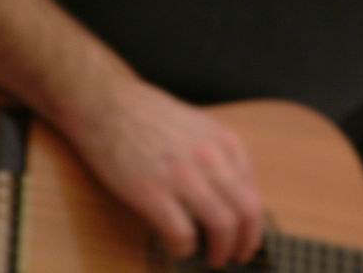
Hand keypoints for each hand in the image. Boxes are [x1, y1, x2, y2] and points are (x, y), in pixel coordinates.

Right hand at [68, 78, 262, 268]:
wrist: (108, 105)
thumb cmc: (152, 117)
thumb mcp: (199, 127)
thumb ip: (220, 157)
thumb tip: (233, 198)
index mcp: (225, 141)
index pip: (253, 192)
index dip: (254, 223)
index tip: (247, 238)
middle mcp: (210, 157)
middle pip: (245, 211)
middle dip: (245, 242)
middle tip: (238, 257)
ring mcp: (182, 175)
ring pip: (222, 224)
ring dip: (222, 250)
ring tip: (214, 260)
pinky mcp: (152, 191)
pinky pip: (182, 232)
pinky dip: (185, 248)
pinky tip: (179, 247)